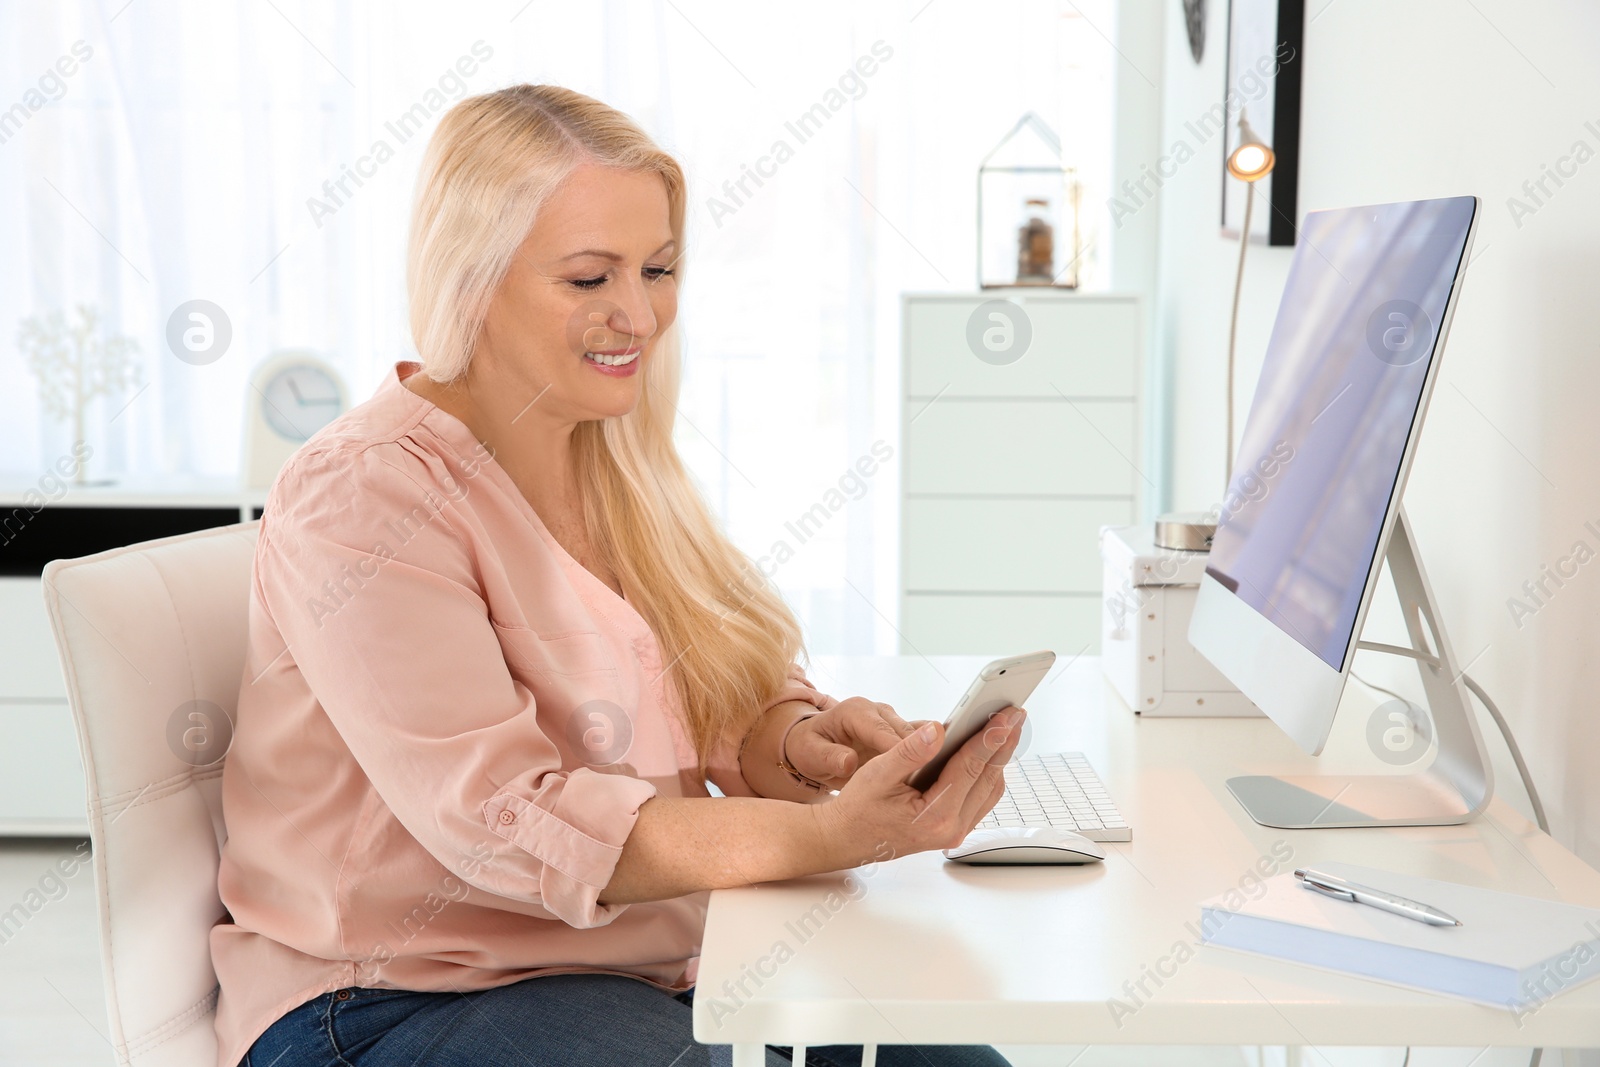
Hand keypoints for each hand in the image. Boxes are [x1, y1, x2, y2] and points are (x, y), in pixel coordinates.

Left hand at [782, 697, 930, 789]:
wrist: (813, 742)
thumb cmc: (810, 746)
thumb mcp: (811, 753)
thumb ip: (829, 757)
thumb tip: (849, 762)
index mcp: (855, 711)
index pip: (883, 731)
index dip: (900, 751)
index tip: (914, 772)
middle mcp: (876, 710)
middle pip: (907, 732)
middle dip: (922, 754)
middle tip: (932, 783)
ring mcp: (889, 719)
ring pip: (918, 737)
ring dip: (929, 756)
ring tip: (941, 782)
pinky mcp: (897, 730)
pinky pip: (919, 741)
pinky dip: (930, 755)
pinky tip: (939, 776)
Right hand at [811, 706, 1025, 868]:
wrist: (845, 840)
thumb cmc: (857, 809)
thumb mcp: (877, 775)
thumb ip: (909, 751)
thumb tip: (938, 730)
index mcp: (935, 815)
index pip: (971, 768)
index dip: (990, 738)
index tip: (1007, 716)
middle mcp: (951, 828)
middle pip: (989, 778)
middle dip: (1004, 743)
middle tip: (1016, 714)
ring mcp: (955, 831)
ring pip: (990, 790)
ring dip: (999, 758)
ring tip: (1006, 728)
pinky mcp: (953, 828)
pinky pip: (980, 797)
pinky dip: (987, 772)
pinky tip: (986, 751)